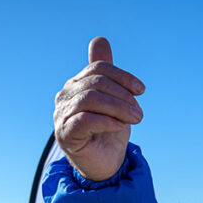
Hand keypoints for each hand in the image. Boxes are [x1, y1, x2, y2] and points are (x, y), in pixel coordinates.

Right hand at [54, 37, 145, 181]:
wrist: (104, 163)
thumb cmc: (109, 130)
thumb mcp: (114, 99)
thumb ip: (107, 73)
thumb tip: (99, 39)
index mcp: (76, 84)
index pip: (98, 69)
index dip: (122, 76)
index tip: (141, 90)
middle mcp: (65, 96)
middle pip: (96, 83)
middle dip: (123, 95)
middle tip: (140, 113)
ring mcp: (61, 115)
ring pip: (91, 99)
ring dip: (119, 108)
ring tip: (136, 119)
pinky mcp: (65, 134)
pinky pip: (85, 120)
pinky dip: (107, 121)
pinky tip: (120, 127)